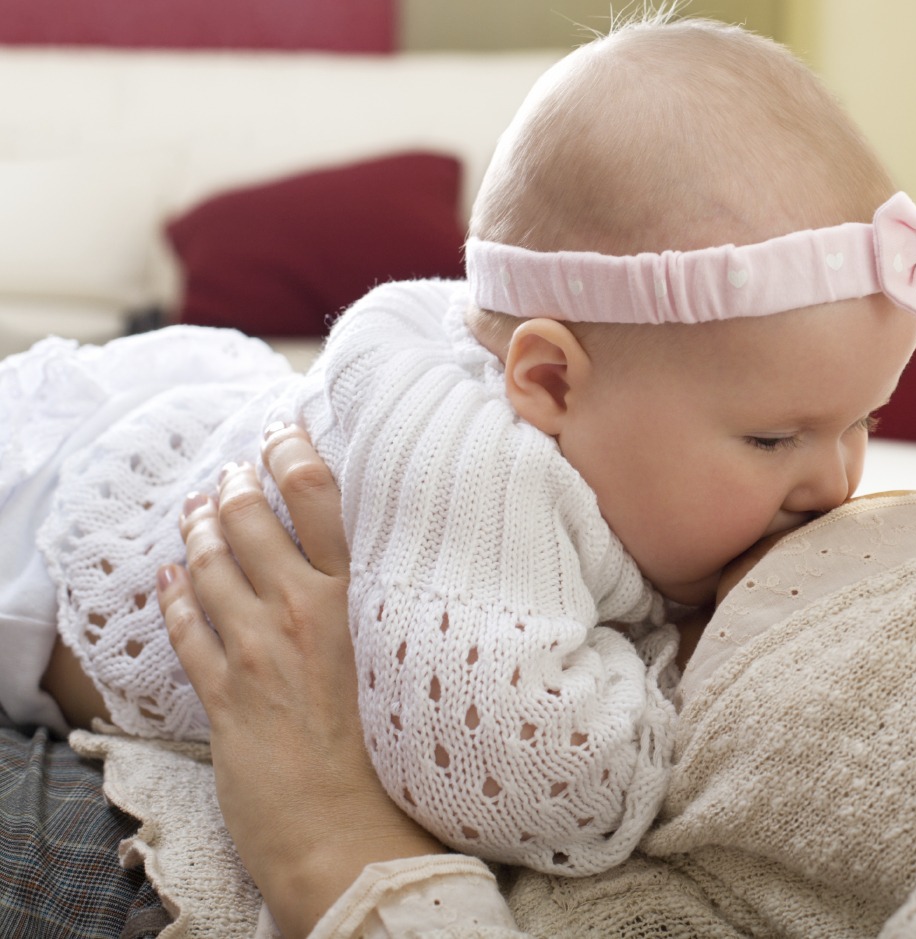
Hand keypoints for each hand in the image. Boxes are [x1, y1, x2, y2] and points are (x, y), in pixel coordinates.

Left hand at [159, 425, 443, 938]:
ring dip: (197, 531)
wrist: (347, 827)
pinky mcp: (221, 691)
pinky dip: (172, 595)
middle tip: (231, 470)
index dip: (293, 453)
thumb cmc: (394, 753)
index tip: (282, 430)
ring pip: (210, 565)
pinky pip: (184, 627)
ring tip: (195, 509)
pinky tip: (168, 577)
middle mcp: (303, 612)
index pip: (320, 498)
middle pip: (252, 521)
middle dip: (234, 486)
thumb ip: (384, 609)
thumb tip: (386, 568)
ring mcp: (257, 649)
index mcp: (357, 599)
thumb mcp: (403, 660)